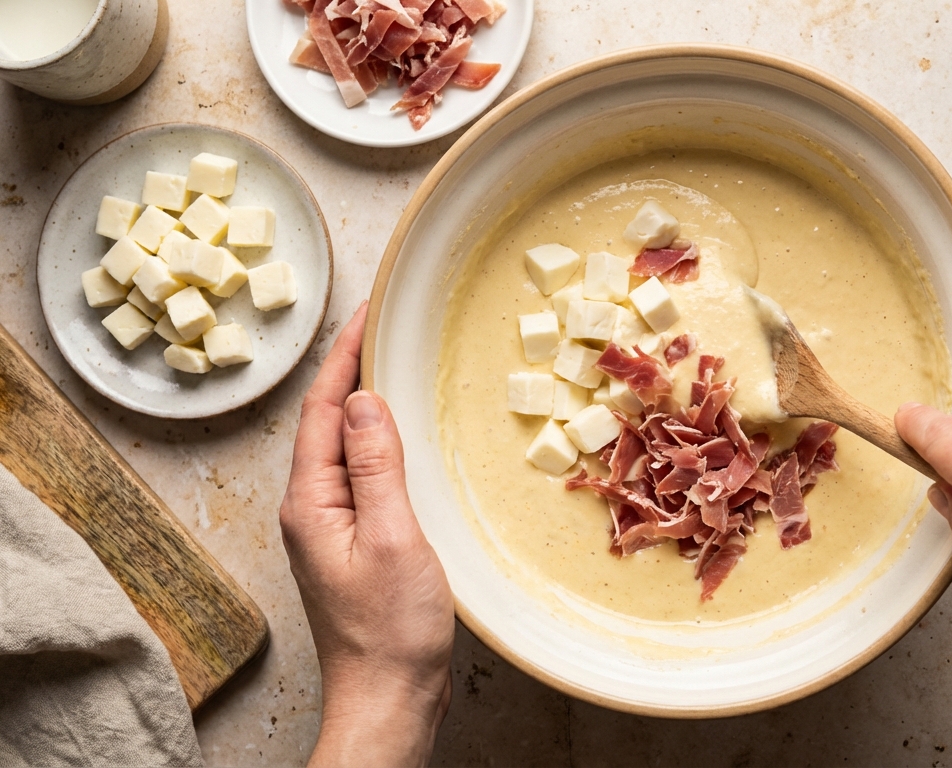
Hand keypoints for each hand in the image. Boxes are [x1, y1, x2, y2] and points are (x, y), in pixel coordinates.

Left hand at [280, 303, 454, 767]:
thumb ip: (376, 467)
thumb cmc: (391, 631)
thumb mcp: (392, 539)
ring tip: (395, 363)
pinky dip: (382, 442)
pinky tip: (405, 437)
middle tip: (385, 324)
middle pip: (327, 422)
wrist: (388, 699)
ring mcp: (331, 528)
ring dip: (366, 404)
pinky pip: (363, 475)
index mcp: (312, 502)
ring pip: (345, 447)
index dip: (345, 357)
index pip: (321, 410)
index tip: (368, 312)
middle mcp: (312, 509)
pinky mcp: (355, 544)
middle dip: (352, 369)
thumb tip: (363, 400)